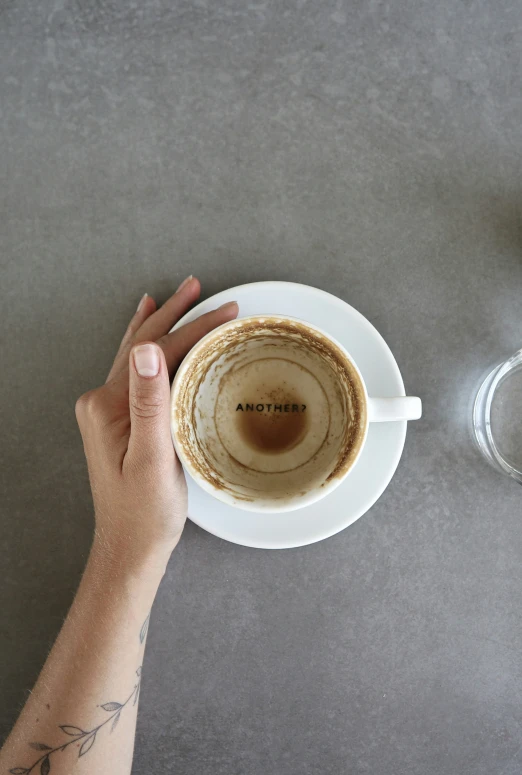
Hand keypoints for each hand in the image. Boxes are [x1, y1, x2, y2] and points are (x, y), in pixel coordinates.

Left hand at [75, 277, 237, 570]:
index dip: (195, 328)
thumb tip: (147, 349)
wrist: (129, 544)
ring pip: (139, 353)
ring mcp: (108, 409)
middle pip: (145, 343)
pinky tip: (149, 336)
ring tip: (175, 296)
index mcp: (109, 406)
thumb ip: (149, 403)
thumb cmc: (145, 511)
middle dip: (176, 313)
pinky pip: (137, 372)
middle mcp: (102, 401)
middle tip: (199, 286)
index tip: (228, 312)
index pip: (158, 352)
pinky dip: (150, 348)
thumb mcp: (153, 459)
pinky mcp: (119, 420)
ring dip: (161, 323)